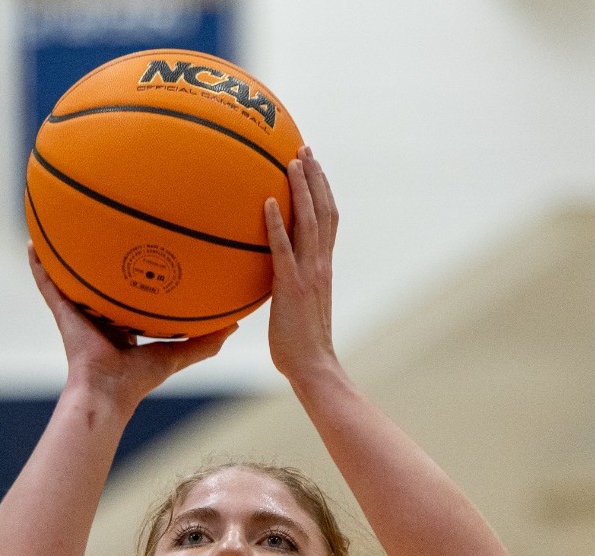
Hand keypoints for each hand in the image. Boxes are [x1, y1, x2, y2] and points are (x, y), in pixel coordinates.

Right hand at [29, 248, 235, 411]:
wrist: (106, 393)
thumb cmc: (139, 380)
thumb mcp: (177, 355)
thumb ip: (205, 342)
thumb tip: (236, 324)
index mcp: (122, 325)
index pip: (128, 296)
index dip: (134, 276)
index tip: (142, 253)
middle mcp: (99, 315)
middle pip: (99, 281)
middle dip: (100, 259)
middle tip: (104, 229)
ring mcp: (79, 313)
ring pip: (70, 278)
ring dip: (64, 255)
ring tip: (60, 226)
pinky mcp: (63, 312)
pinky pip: (48, 284)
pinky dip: (38, 266)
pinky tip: (32, 243)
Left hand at [264, 146, 339, 379]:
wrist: (313, 366)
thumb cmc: (300, 344)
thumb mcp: (296, 307)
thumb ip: (287, 285)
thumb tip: (268, 277)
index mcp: (323, 266)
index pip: (328, 219)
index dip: (323, 190)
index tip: (314, 166)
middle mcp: (320, 263)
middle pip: (323, 209)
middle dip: (315, 177)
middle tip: (304, 149)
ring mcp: (308, 273)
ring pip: (309, 221)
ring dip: (301, 188)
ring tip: (292, 161)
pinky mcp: (291, 286)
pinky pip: (283, 248)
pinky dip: (275, 224)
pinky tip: (265, 202)